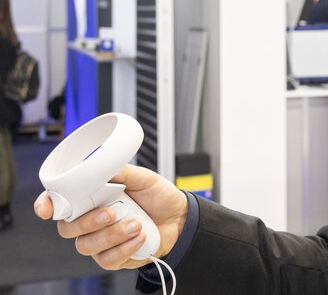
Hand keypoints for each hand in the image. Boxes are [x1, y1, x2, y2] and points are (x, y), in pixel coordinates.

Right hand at [34, 164, 188, 269]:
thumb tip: (104, 167)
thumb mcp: (143, 178)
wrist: (180, 217)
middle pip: (67, 229)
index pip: (58, 203)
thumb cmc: (157, 196)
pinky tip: (140, 236)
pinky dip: (125, 248)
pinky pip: (107, 259)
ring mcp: (100, 241)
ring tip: (136, 223)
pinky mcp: (113, 257)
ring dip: (112, 235)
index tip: (47, 209)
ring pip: (86, 245)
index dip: (47, 205)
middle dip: (88, 222)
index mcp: (90, 199)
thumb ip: (122, 172)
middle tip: (113, 212)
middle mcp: (89, 221)